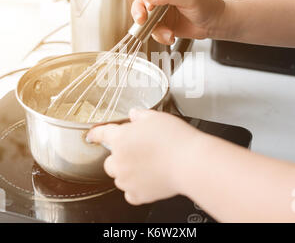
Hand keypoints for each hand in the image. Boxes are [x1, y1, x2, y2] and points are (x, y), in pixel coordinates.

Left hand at [86, 109, 200, 204]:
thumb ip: (141, 115)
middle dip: (119, 157)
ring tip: (148, 166)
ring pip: (119, 177)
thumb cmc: (175, 139)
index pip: (102, 134)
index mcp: (121, 138)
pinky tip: (148, 179)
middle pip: (110, 161)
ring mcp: (126, 179)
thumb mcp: (156, 117)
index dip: (96, 134)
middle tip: (138, 153)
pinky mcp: (137, 194)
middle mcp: (119, 159)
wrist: (189, 162)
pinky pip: (130, 193)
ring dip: (128, 172)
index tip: (92, 136)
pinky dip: (136, 188)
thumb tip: (134, 114)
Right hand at [131, 0, 224, 44]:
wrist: (215, 24)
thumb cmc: (208, 5)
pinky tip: (170, 36)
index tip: (149, 6)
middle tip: (142, 20)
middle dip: (140, 13)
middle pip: (142, 2)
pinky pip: (154, 31)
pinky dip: (161, 36)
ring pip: (146, 20)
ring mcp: (162, 11)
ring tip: (168, 33)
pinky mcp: (163, 24)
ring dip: (155, 29)